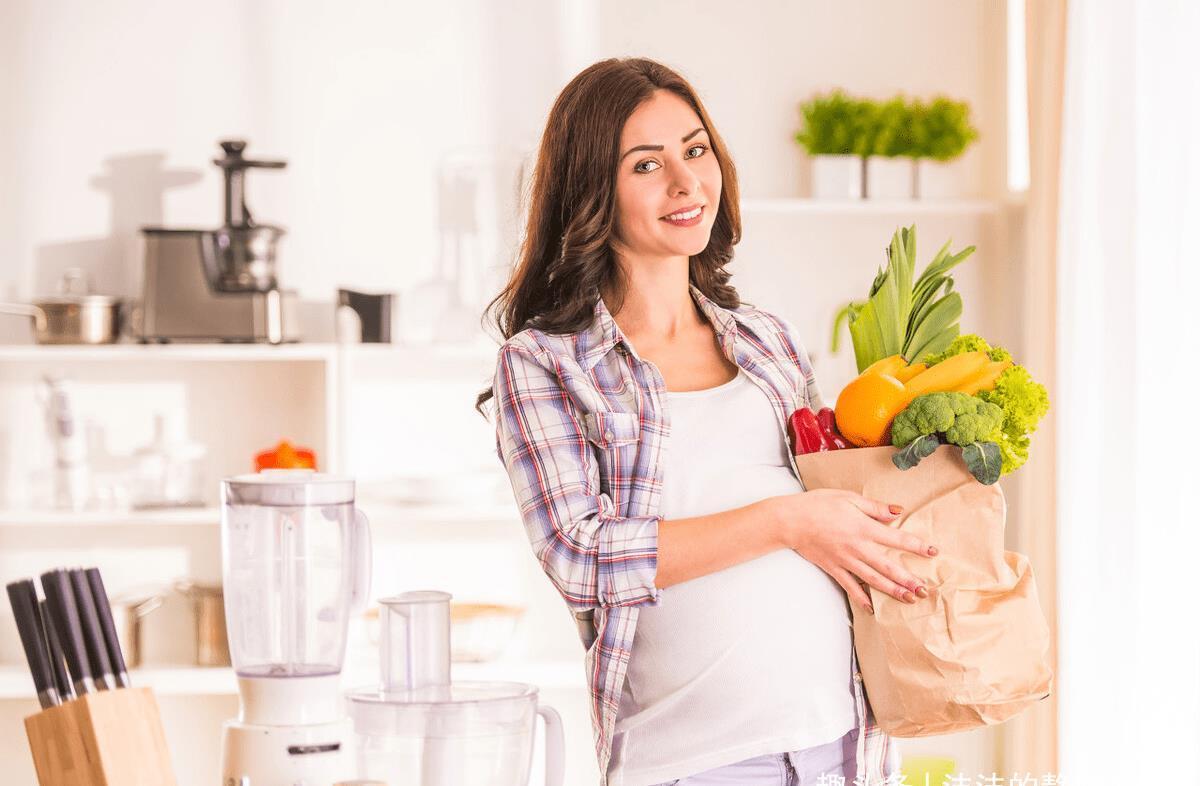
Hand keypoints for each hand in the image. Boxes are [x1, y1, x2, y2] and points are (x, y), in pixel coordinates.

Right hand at [765, 489, 937, 612]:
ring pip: (873, 579)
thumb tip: (897, 512)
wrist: (791, 520)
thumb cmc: (819, 504)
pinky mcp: (833, 568)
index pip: (897, 538)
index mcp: (864, 528)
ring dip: (892, 591)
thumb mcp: (849, 498)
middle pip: (888, 566)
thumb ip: (875, 507)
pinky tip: (872, 608)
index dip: (917, 546)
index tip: (934, 552)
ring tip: (909, 599)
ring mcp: (845, 561)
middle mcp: (858, 548)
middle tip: (925, 590)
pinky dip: (861, 598)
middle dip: (908, 579)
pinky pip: (850, 586)